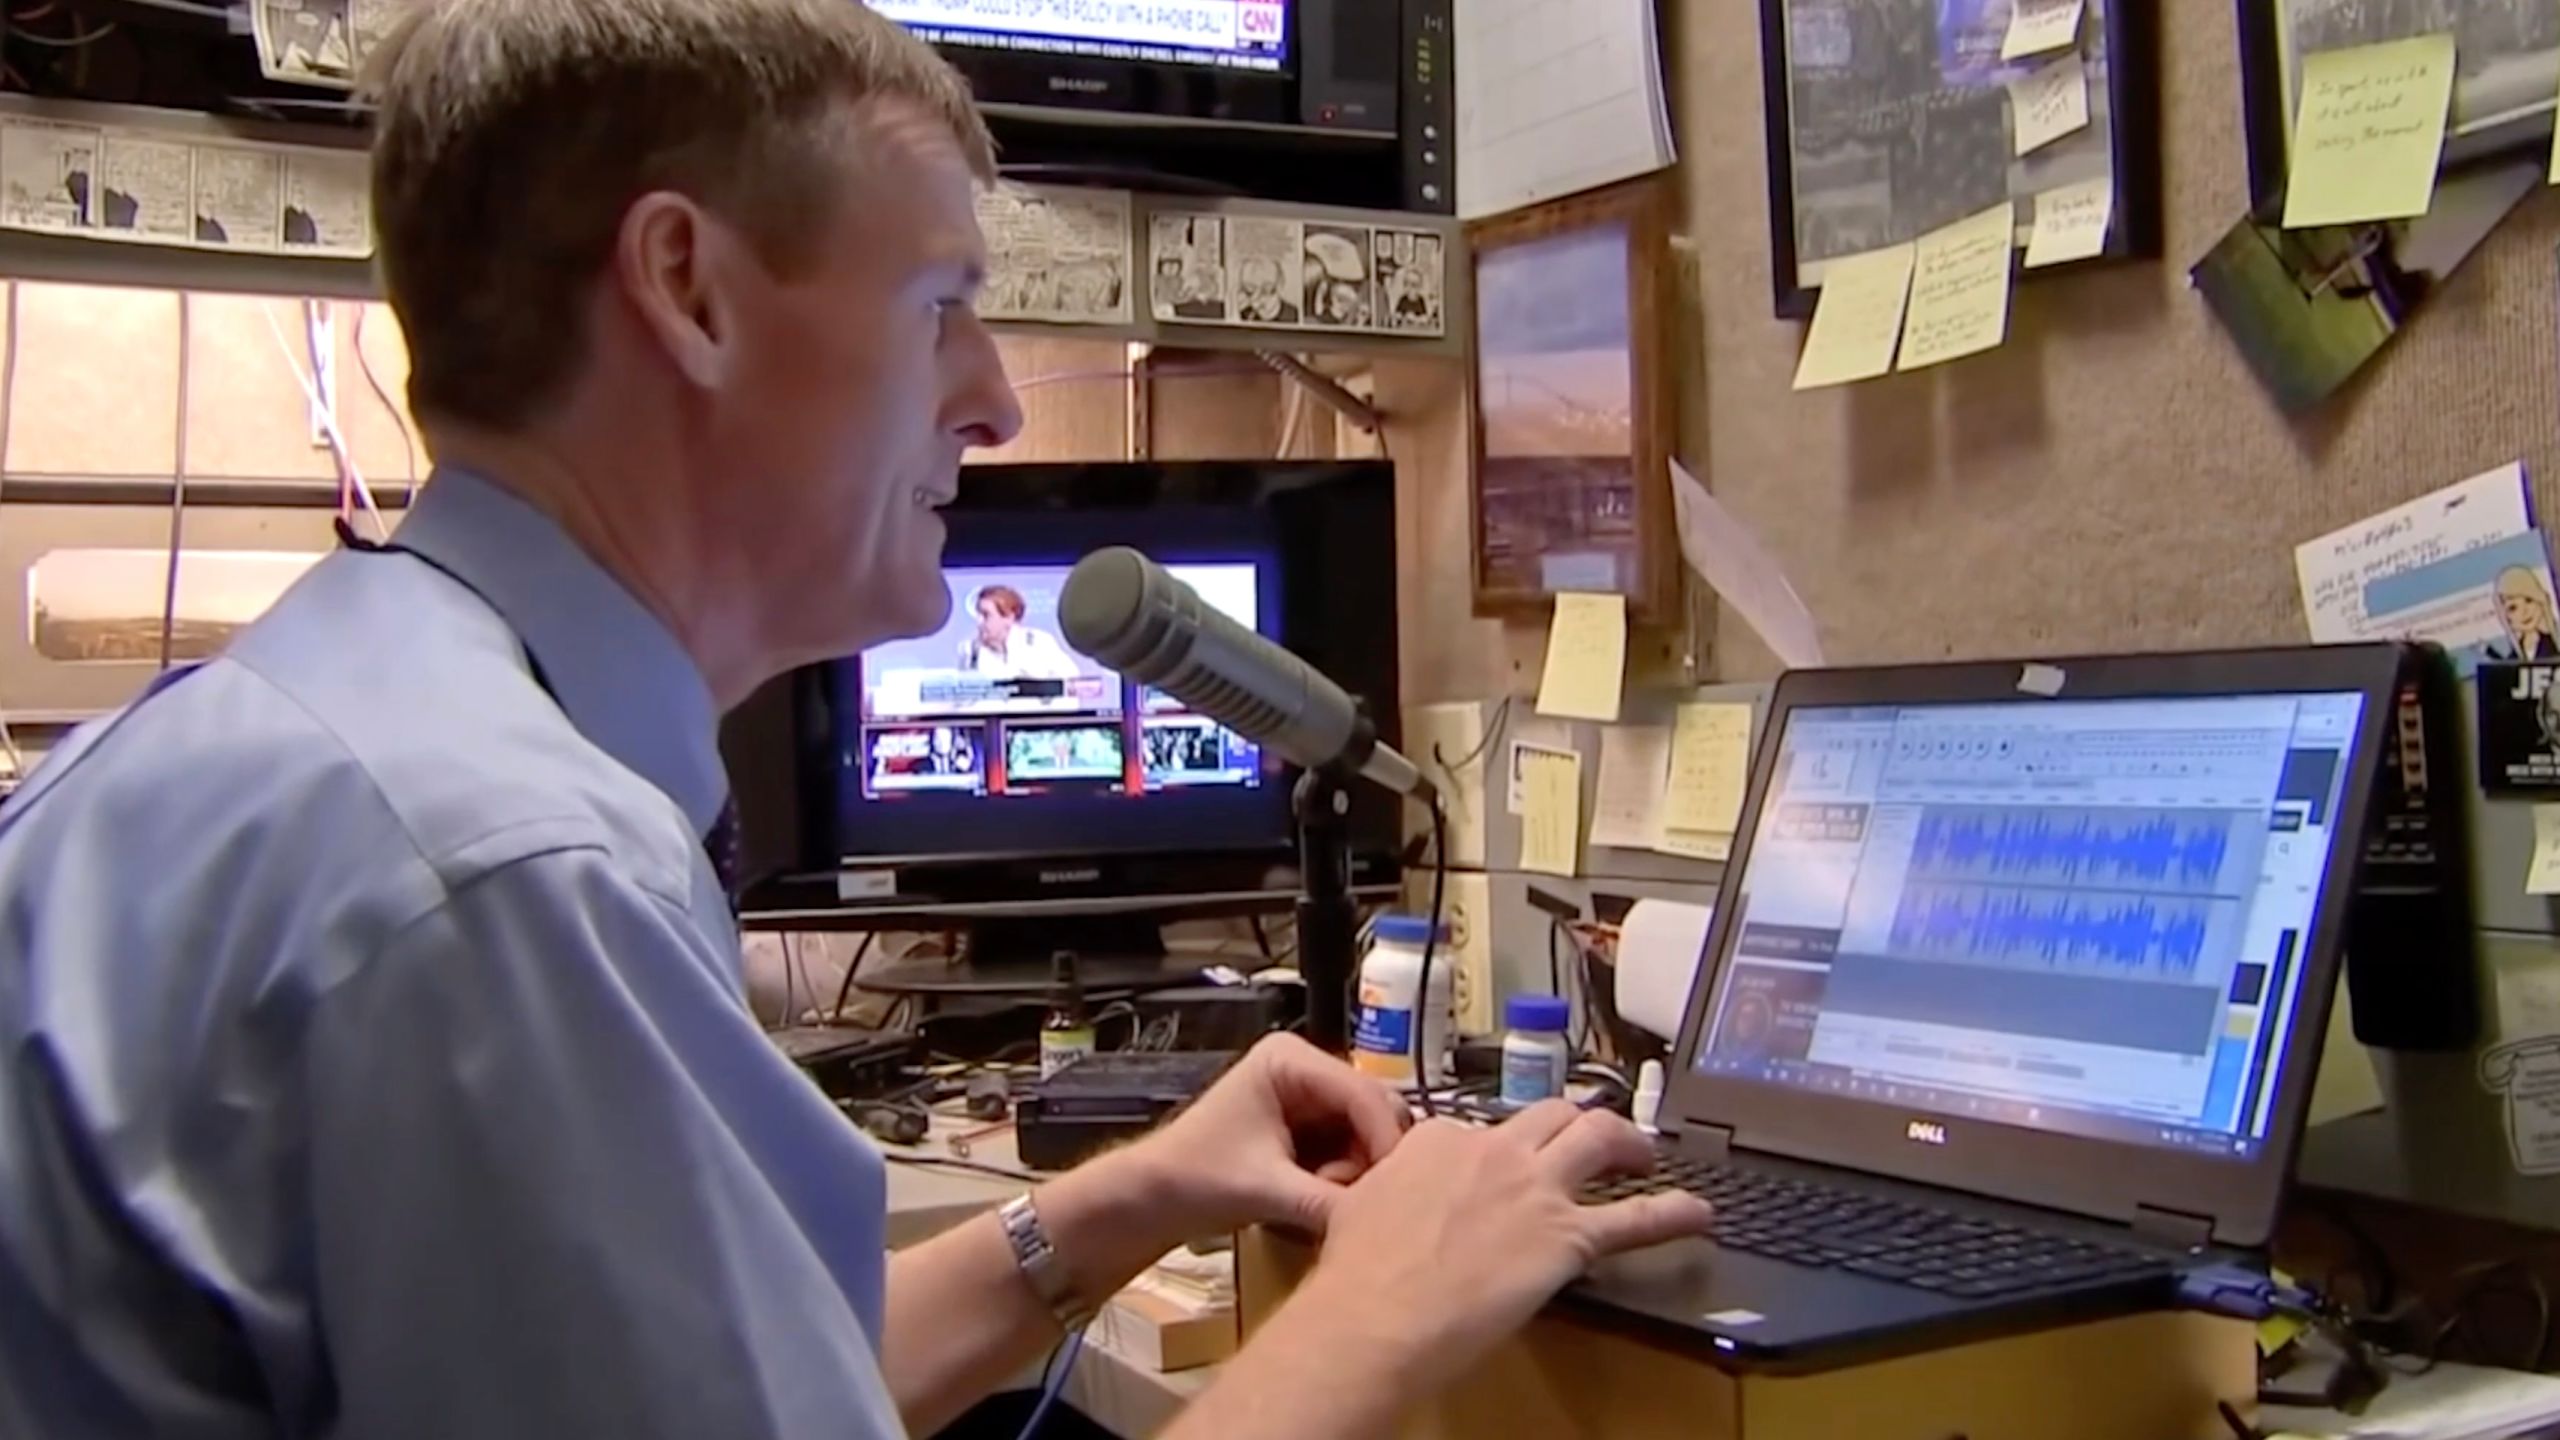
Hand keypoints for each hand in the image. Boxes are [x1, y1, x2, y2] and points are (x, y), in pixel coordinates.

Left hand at [1129, 1033, 1411, 1237]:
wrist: (1155, 1198)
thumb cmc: (1199, 1179)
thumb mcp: (1267, 1189)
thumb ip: (1328, 1202)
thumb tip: (1389, 1222)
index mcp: (1291, 1059)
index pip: (1363, 1093)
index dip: (1386, 1140)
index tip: (1403, 1187)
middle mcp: (1307, 1066)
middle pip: (1375, 1108)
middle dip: (1375, 1156)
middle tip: (1363, 1199)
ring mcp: (1310, 1095)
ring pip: (1369, 1130)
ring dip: (1362, 1169)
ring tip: (1332, 1200)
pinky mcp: (1311, 1125)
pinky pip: (1353, 1146)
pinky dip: (1350, 1175)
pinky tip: (1329, 1198)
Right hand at [1288, 1101, 1711, 1385]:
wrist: (1379, 1313)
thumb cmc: (1359, 1271)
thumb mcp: (1360, 1206)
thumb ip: (1392, 1190)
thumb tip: (1390, 1202)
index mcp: (1440, 1138)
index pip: (1482, 1127)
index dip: (1499, 1146)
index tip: (1502, 1162)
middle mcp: (1494, 1148)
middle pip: (1550, 1116)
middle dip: (1575, 1122)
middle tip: (1593, 1138)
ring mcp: (1536, 1187)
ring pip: (1597, 1136)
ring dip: (1627, 1140)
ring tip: (1642, 1154)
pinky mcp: (1568, 1236)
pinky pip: (1633, 1219)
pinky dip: (1672, 1212)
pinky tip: (1699, 1212)